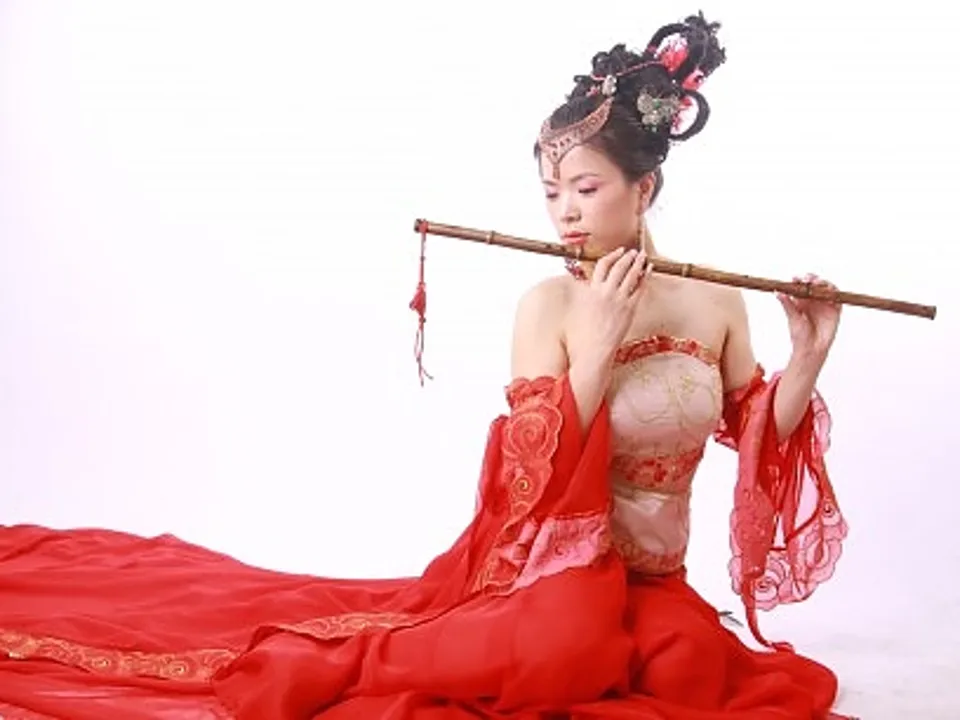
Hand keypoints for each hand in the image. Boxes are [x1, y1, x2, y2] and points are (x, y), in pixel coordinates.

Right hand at [568, 247, 650, 366]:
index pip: (602, 265)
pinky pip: (640, 288)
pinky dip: (646, 276)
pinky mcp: (630, 308)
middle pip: (618, 267)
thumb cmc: (587, 333)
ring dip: (637, 262)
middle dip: (627, 256)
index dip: (612, 255)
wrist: (595, 348)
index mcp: (592, 291)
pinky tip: (649, 270)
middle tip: (634, 251)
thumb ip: (588, 295)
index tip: (619, 251)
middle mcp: (605, 292)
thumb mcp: (583, 309)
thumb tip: (589, 286)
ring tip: (642, 256)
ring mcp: (619, 300)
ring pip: (630, 274)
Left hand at [776, 273, 840, 361]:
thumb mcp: (793, 318)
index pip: (801, 286)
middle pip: (814, 284)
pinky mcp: (835, 310)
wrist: (811, 349)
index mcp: (801, 301)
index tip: (794, 278)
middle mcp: (813, 300)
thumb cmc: (800, 336)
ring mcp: (824, 304)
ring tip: (817, 284)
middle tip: (807, 279)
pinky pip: (837, 299)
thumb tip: (778, 292)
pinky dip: (834, 294)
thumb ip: (787, 305)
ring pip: (826, 288)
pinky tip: (828, 293)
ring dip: (823, 283)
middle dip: (811, 278)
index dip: (799, 280)